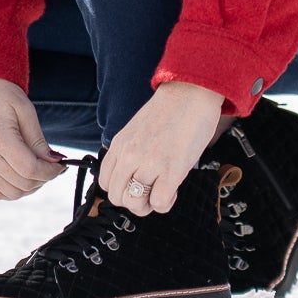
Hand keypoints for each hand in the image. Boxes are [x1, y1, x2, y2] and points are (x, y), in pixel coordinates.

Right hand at [0, 76, 65, 200]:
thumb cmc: (0, 92)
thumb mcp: (25, 109)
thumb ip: (38, 140)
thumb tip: (54, 162)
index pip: (30, 170)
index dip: (51, 171)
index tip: (61, 164)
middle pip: (23, 184)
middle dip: (44, 178)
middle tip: (53, 165)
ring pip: (11, 193)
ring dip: (30, 187)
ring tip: (39, 169)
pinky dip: (13, 190)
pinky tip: (22, 175)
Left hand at [101, 81, 224, 216]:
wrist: (191, 93)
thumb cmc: (170, 110)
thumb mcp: (137, 130)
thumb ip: (130, 151)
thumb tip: (133, 176)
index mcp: (119, 144)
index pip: (106, 182)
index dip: (122, 189)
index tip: (136, 185)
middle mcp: (129, 155)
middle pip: (117, 197)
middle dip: (135, 201)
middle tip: (151, 192)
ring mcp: (149, 163)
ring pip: (135, 204)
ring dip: (150, 204)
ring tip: (163, 190)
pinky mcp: (171, 170)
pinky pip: (159, 203)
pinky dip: (166, 203)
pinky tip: (174, 189)